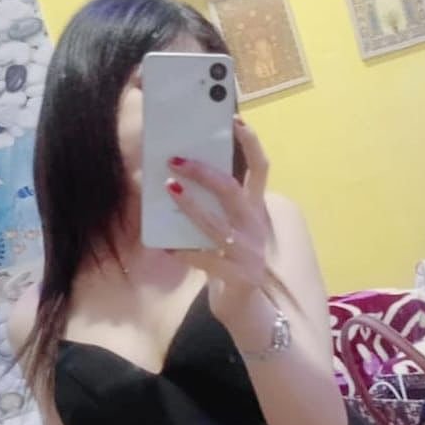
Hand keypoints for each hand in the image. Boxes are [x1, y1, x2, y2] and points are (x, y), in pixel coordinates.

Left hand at [166, 117, 271, 325]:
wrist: (248, 306)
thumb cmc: (231, 258)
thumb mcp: (229, 226)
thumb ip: (215, 205)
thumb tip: (179, 176)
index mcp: (254, 208)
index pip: (260, 168)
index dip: (251, 143)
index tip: (235, 119)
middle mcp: (254, 226)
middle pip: (233, 190)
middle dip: (205, 172)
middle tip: (176, 159)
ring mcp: (248, 252)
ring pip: (217, 224)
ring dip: (190, 206)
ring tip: (168, 189)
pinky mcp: (238, 275)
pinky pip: (206, 260)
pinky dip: (184, 252)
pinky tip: (164, 247)